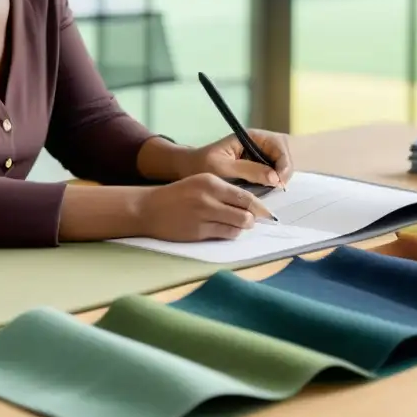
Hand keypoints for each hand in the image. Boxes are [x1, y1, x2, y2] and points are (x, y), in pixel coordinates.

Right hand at [137, 173, 276, 241]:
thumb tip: (250, 205)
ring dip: (242, 227)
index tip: (267, 212)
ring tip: (239, 225)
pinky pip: (224, 234)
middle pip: (245, 211)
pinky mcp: (198, 231)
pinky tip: (226, 230)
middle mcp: (209, 197)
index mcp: (211, 181)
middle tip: (254, 221)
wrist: (149, 208)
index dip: (259, 206)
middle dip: (253, 218)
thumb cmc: (178, 195)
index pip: (244, 195)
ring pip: (238, 225)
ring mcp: (203, 215)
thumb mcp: (201, 183)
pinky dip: (230, 234)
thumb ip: (224, 191)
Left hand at [190, 129, 293, 188]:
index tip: (278, 181)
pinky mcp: (256, 168)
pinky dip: (273, 183)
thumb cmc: (202, 165)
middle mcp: (258, 144)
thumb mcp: (223, 167)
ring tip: (272, 192)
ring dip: (280, 179)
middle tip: (278, 189)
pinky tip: (267, 192)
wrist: (189, 170)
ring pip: (280, 166)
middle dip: (284, 172)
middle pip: (283, 156)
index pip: (278, 145)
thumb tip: (274, 177)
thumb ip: (248, 170)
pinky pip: (272, 175)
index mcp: (251, 137)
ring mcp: (258, 156)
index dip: (283, 163)